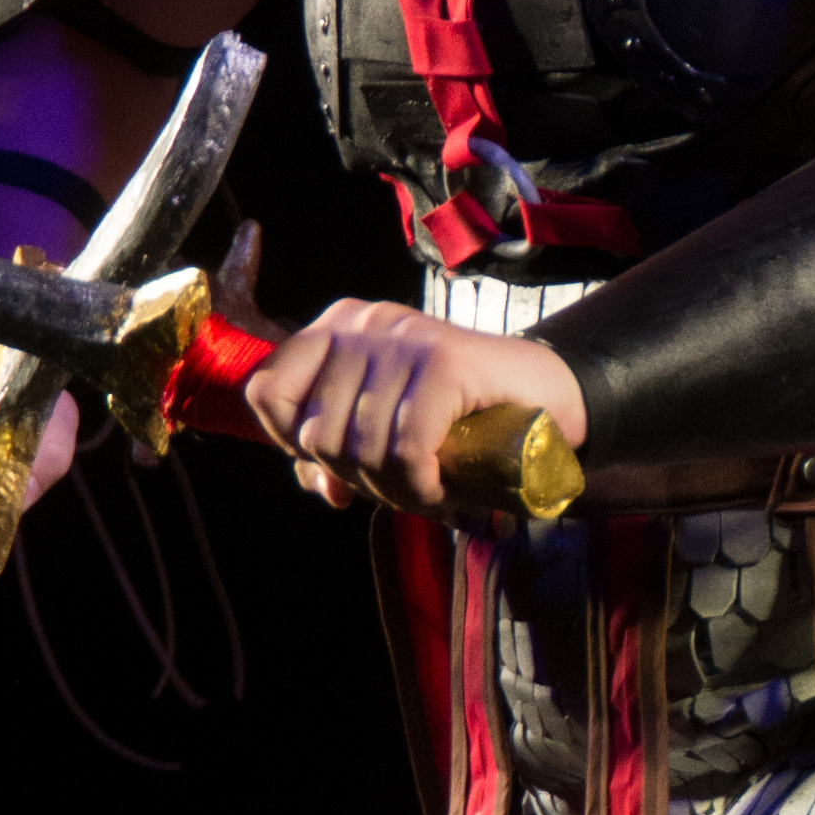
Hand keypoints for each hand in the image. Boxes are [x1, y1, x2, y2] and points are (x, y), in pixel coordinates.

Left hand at [246, 296, 585, 517]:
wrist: (547, 398)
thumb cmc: (460, 418)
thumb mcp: (386, 432)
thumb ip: (338, 455)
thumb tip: (320, 487)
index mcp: (336, 327)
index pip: (268, 392)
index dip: (296, 443)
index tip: (346, 460)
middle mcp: (363, 322)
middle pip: (316, 433)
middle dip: (359, 479)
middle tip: (402, 486)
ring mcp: (403, 338)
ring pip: (361, 447)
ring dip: (395, 492)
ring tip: (425, 491)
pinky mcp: (444, 362)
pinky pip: (406, 448)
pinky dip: (421, 487)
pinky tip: (440, 491)